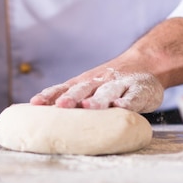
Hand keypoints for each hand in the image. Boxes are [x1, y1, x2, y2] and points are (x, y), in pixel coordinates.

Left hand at [30, 66, 163, 112]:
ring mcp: (120, 85)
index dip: (50, 95)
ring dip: (97, 100)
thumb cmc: (110, 84)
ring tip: (88, 107)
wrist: (147, 64)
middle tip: (61, 106)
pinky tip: (120, 106)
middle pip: (83, 89)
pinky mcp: (140, 91)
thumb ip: (71, 97)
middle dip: (70, 97)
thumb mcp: (90, 87)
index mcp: (84, 83)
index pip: (63, 88)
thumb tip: (44, 118)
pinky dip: (126, 102)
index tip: (35, 104)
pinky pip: (132, 97)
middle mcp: (99, 82)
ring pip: (107, 92)